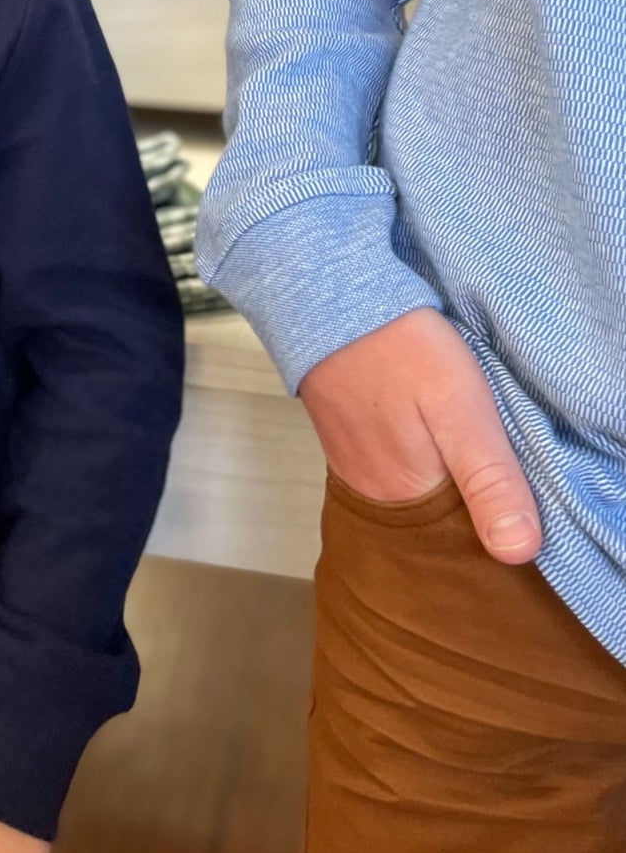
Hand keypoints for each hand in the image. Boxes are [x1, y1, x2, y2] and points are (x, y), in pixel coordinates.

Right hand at [300, 308, 540, 562]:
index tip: (520, 497)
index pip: (466, 543)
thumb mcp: (461, 411)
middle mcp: (376, 497)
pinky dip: (421, 466)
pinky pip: (395, 472)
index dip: (498, 526)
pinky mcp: (349, 443)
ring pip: (419, 497)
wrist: (332, 300)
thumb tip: (519, 552)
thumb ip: (489, 480)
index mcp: (408, 502)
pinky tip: (434, 439)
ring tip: (472, 454)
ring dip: (447, 486)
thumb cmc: (400, 350)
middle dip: (473, 508)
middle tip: (499, 466)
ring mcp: (357, 470)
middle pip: (440, 522)